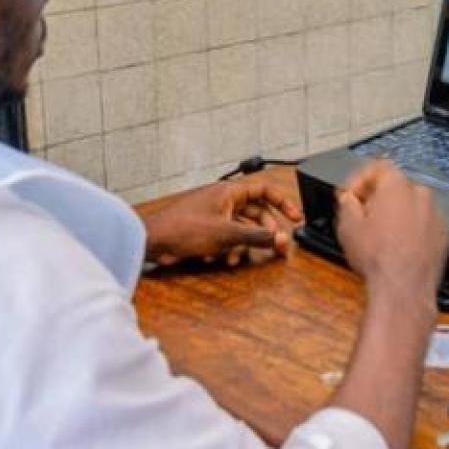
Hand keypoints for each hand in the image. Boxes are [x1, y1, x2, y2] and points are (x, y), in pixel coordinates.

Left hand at [142, 180, 301, 266]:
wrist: (152, 241)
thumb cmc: (182, 229)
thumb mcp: (227, 234)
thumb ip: (257, 236)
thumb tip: (282, 238)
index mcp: (229, 191)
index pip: (265, 190)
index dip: (283, 203)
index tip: (296, 217)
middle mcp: (223, 199)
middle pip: (256, 212)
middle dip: (265, 231)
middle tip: (276, 245)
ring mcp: (214, 214)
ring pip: (241, 227)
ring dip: (243, 243)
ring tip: (239, 255)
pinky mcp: (205, 228)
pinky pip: (226, 236)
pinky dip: (228, 248)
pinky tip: (221, 258)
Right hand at [335, 160, 448, 307]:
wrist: (403, 289)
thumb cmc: (377, 258)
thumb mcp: (347, 226)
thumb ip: (347, 202)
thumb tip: (349, 199)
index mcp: (397, 186)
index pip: (378, 167)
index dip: (359, 180)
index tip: (351, 195)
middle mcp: (421, 195)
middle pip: (396, 186)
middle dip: (378, 198)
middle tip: (363, 216)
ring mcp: (436, 215)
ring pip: (412, 206)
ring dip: (397, 214)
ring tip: (381, 236)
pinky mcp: (443, 235)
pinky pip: (424, 225)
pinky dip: (413, 231)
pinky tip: (398, 248)